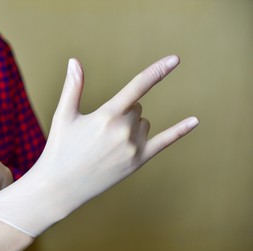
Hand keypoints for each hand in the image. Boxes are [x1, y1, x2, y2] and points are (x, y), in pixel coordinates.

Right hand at [0, 55, 198, 236]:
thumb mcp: (63, 116)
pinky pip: (164, 142)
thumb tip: (74, 61)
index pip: (137, 87)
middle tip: (100, 131)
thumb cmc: (59, 149)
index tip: (176, 59)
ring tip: (107, 143)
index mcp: (106, 116)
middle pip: (136, 107)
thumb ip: (73, 87)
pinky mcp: (138, 162)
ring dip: (131, 125)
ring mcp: (133, 148)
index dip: (157, 71)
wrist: (61, 187)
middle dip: (122, 112)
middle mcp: (124, 130)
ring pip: (143, 123)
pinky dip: (180, 131)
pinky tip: (195, 121)